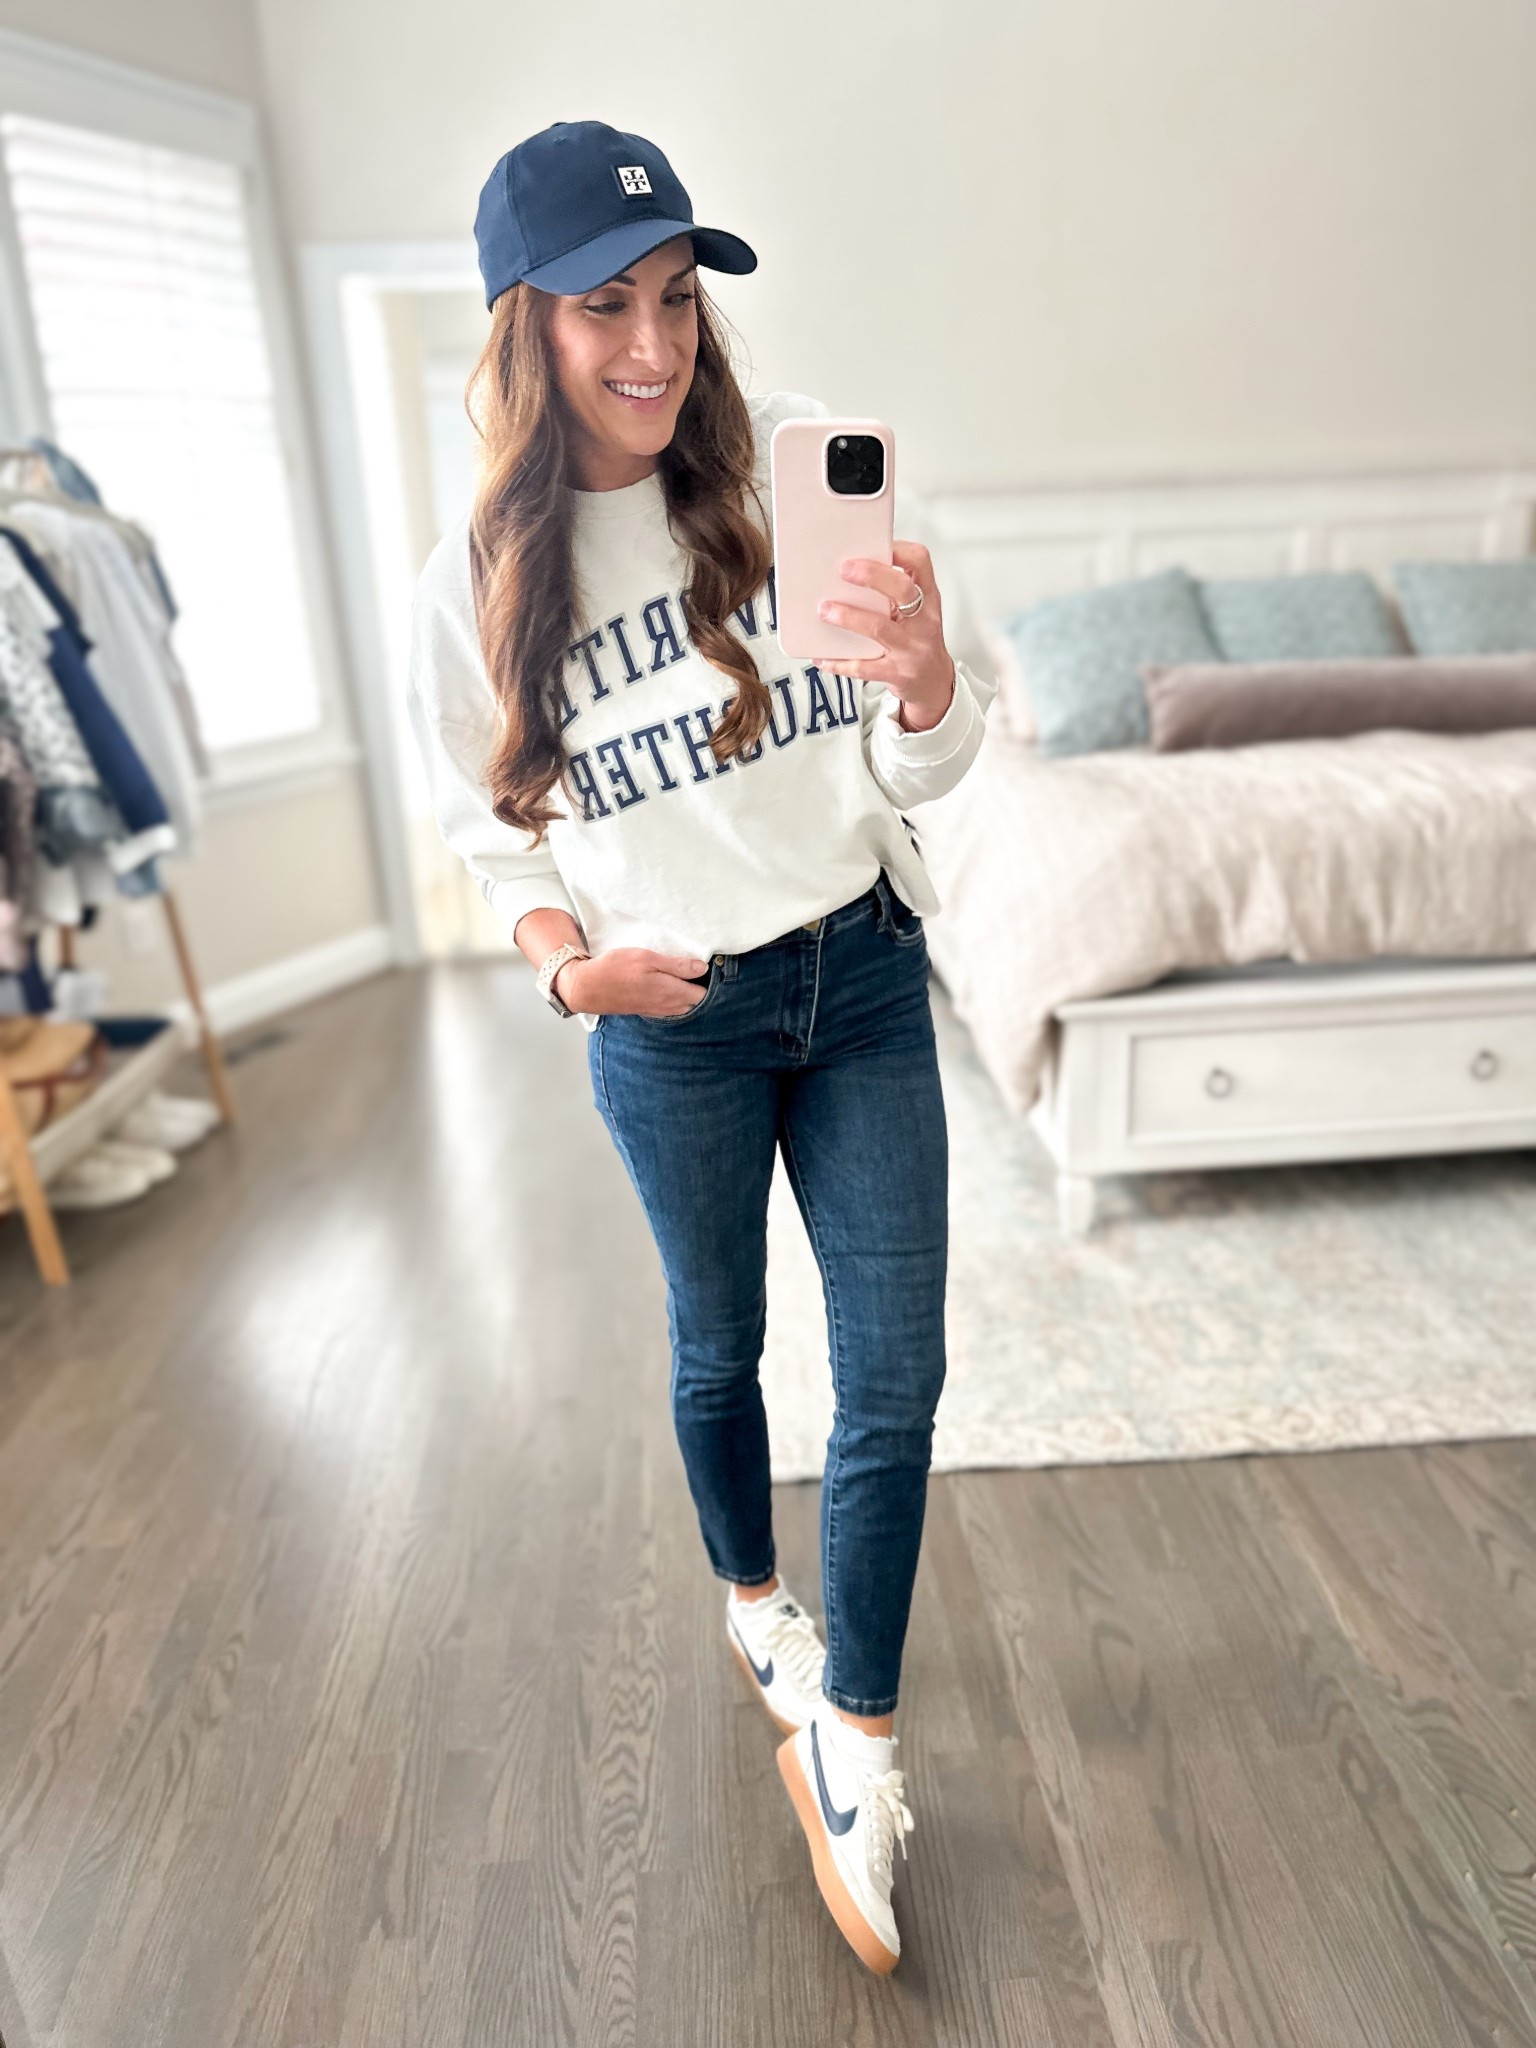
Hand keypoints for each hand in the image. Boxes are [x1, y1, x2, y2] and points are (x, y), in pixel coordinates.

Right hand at [556, 947, 711, 1017]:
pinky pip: (670, 1009)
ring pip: (683, 1007)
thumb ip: (677, 965)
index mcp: (670, 992)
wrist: (587, 987)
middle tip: (696, 969)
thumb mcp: (647, 958)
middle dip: (700, 989)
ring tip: (684, 976)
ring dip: (688, 994)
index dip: (707, 980)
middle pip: (695, 1002)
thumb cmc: (615, 969)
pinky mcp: (646, 1010)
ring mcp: (656, 1010)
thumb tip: (703, 968)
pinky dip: (675, 1000)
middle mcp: (667, 1005)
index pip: (703, 993)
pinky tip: (668, 986)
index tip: (706, 965)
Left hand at [815, 539, 955, 732]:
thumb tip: (852, 570)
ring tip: (825, 609)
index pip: (921, 563)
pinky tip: (823, 656)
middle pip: (903, 590)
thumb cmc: (918, 641)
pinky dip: (839, 662)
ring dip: (848, 617)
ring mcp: (911, 649)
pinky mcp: (897, 674)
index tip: (878, 545)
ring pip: (879, 628)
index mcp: (928, 599)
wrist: (933, 683)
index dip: (900, 550)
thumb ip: (894, 592)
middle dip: (872, 575)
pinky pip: (864, 667)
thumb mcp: (918, 612)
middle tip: (844, 569)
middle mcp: (923, 621)